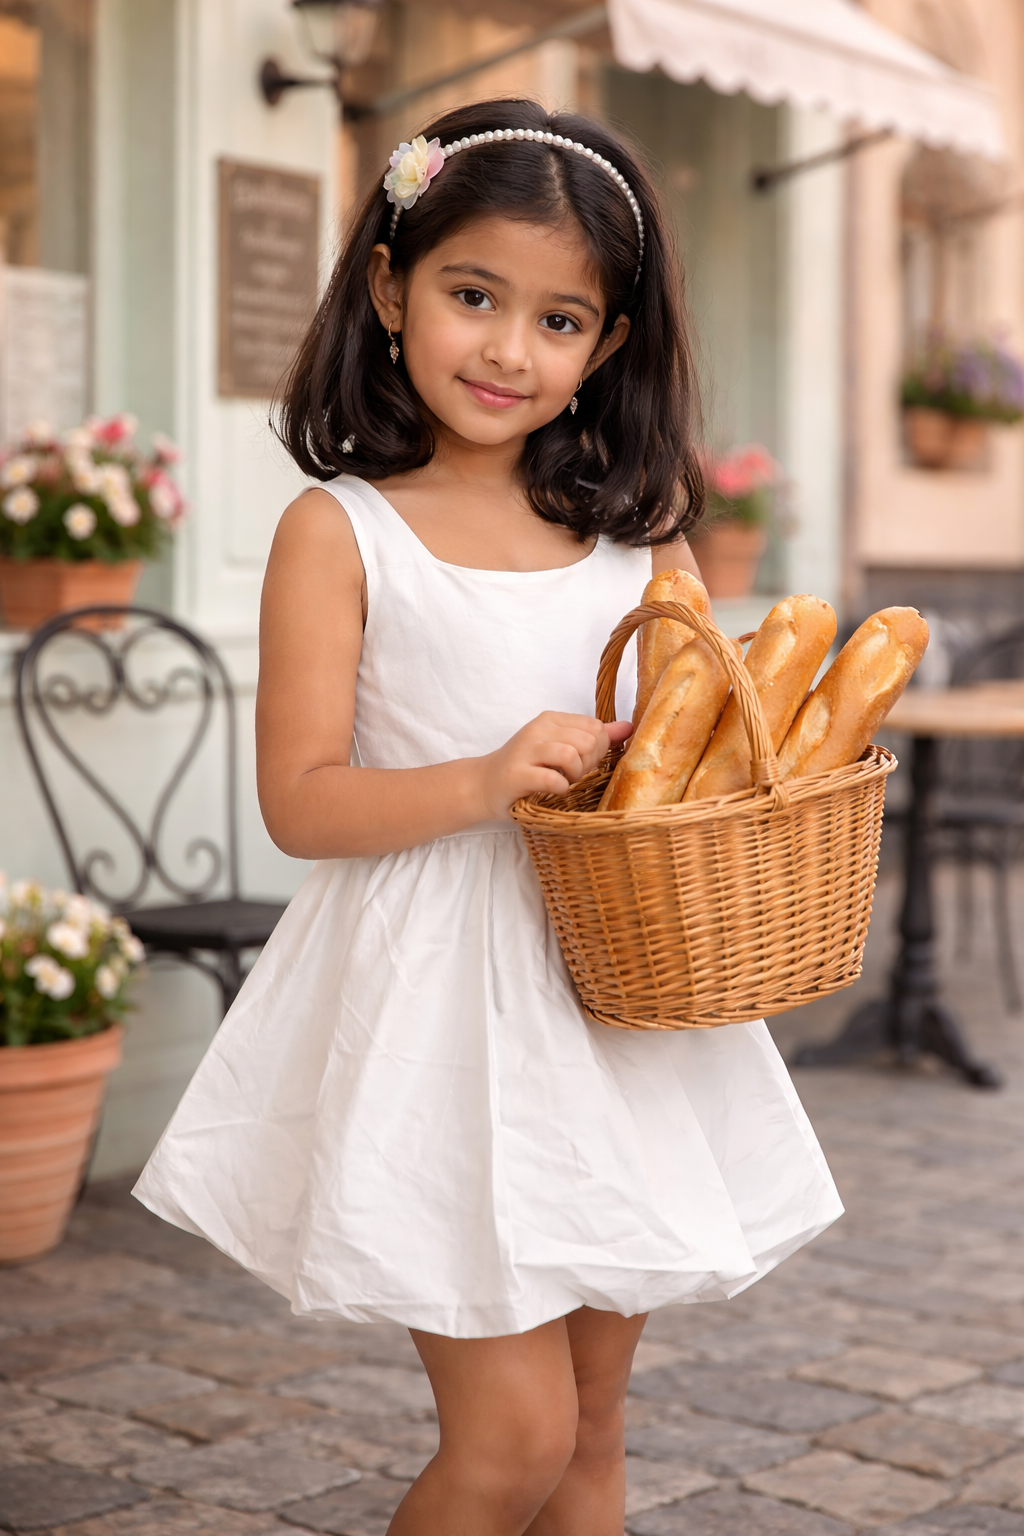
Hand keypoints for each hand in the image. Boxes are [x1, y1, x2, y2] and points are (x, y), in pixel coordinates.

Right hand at [476, 713, 632, 819]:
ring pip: (571, 754)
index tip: (582, 763)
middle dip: (588, 763)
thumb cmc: (527, 768)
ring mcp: (525, 751)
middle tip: (573, 776)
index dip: (597, 750)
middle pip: (587, 740)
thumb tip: (628, 728)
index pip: (595, 727)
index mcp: (551, 719)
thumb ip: (594, 737)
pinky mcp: (516, 774)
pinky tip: (553, 790)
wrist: (485, 784)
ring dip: (574, 775)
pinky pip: (552, 778)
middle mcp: (538, 729)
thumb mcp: (560, 747)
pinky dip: (560, 788)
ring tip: (564, 782)